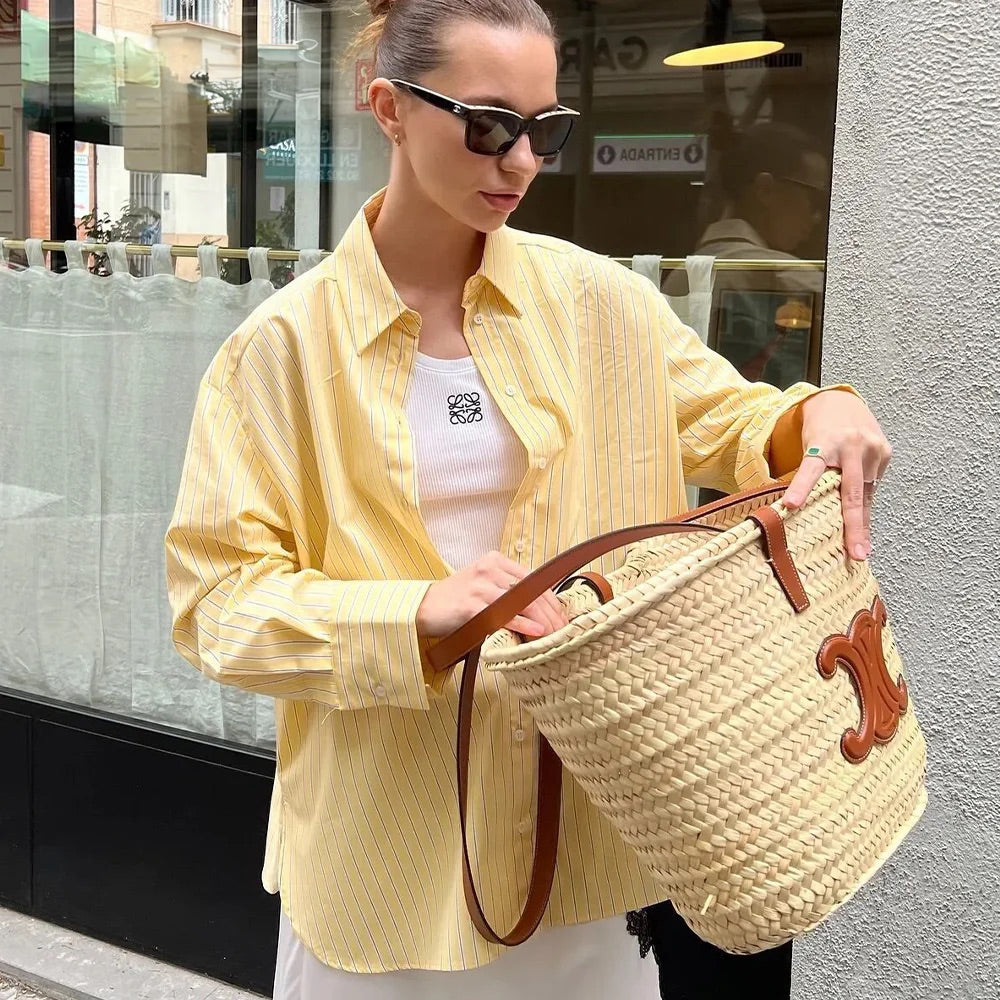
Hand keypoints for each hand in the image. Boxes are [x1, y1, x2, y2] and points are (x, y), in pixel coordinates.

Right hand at [416, 551, 568, 640]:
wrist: (424, 607)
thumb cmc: (457, 600)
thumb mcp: (485, 587)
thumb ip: (509, 592)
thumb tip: (542, 610)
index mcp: (496, 561)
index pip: (534, 579)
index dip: (552, 600)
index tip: (564, 617)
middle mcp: (490, 569)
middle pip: (531, 590)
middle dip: (551, 612)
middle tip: (563, 630)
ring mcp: (480, 585)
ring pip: (521, 602)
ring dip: (542, 621)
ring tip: (554, 634)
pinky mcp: (470, 604)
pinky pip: (503, 614)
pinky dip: (523, 623)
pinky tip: (536, 631)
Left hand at [781, 390, 891, 560]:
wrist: (840, 401)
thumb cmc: (818, 430)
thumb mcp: (806, 444)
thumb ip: (808, 472)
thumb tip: (797, 511)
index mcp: (823, 443)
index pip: (809, 468)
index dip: (801, 487)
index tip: (791, 505)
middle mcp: (850, 446)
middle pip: (851, 492)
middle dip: (854, 526)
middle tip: (855, 553)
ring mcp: (872, 449)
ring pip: (866, 494)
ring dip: (862, 523)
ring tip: (860, 549)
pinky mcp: (885, 452)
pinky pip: (874, 486)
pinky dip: (867, 505)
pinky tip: (864, 525)